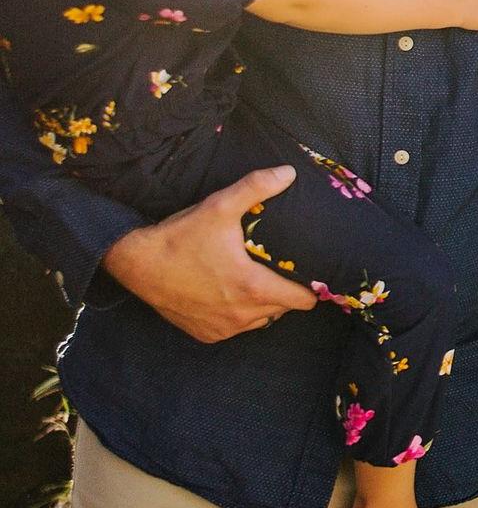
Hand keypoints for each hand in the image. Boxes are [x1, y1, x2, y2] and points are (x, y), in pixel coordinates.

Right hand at [101, 166, 316, 341]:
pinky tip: (233, 292)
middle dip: (288, 291)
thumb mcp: (220, 206)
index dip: (312, 288)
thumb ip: (257, 187)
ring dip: (265, 304)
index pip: (303, 300)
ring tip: (260, 278)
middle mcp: (241, 315)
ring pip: (262, 320)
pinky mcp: (206, 334)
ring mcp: (223, 329)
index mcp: (252, 287)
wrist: (136, 264)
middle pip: (284, 309)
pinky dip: (241, 314)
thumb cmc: (180, 236)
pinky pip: (237, 328)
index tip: (312, 272)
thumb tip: (289, 172)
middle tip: (284, 269)